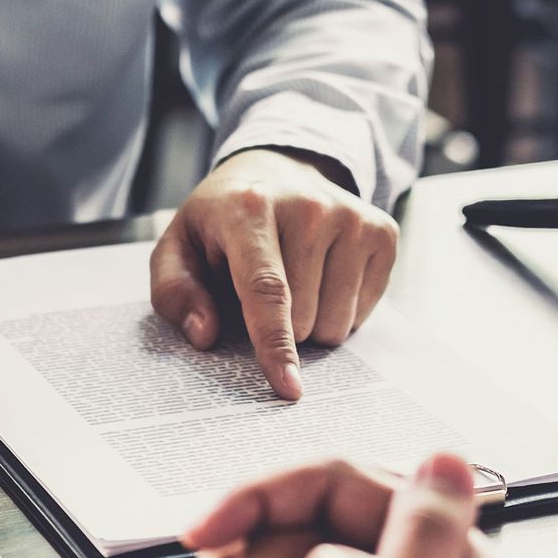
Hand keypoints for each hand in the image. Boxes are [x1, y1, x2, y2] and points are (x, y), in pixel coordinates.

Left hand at [149, 147, 397, 399]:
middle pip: (303, 317)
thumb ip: (175, 292)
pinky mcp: (382, 231)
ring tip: (294, 280)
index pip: (267, 290)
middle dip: (281, 328)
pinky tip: (323, 275)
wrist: (278, 169)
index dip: (275, 345)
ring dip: (311, 322)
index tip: (287, 388)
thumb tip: (205, 335)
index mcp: (250, 209)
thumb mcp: (179, 248)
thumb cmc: (223, 222)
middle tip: (263, 291)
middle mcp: (309, 206)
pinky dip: (341, 310)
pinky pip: (364, 312)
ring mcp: (352, 217)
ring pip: (337, 323)